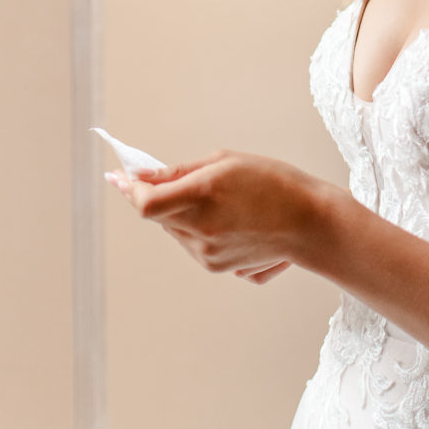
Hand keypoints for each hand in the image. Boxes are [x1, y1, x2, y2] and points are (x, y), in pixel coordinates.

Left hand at [107, 149, 323, 275]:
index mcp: (203, 196)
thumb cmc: (273, 182)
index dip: (129, 188)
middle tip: (176, 180)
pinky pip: (192, 243)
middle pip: (157, 215)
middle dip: (159, 196)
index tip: (119, 176)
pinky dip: (198, 228)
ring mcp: (207, 253)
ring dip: (181, 213)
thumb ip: (180, 172)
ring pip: (174, 229)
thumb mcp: (226, 161)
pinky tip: (229, 218)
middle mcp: (201, 230)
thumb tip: (144, 177)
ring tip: (219, 199)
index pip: (146, 202)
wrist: (309, 223)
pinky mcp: (215, 266)